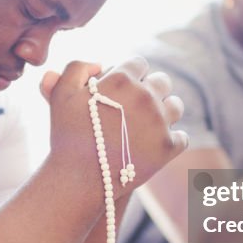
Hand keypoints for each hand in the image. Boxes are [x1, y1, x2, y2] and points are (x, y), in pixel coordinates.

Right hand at [40, 57, 187, 201]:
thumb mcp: (61, 94)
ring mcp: (159, 121)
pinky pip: (181, 136)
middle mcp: (145, 96)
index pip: (138, 63)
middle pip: (162, 81)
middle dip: (151, 89)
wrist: (78, 179)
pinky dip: (171, 140)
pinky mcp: (168, 147)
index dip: (130, 73)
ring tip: (152, 121)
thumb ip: (76, 68)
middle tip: (139, 104)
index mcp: (122, 79)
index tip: (124, 87)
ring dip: (165, 111)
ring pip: (175, 106)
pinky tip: (158, 143)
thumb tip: (100, 64)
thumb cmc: (67, 136)